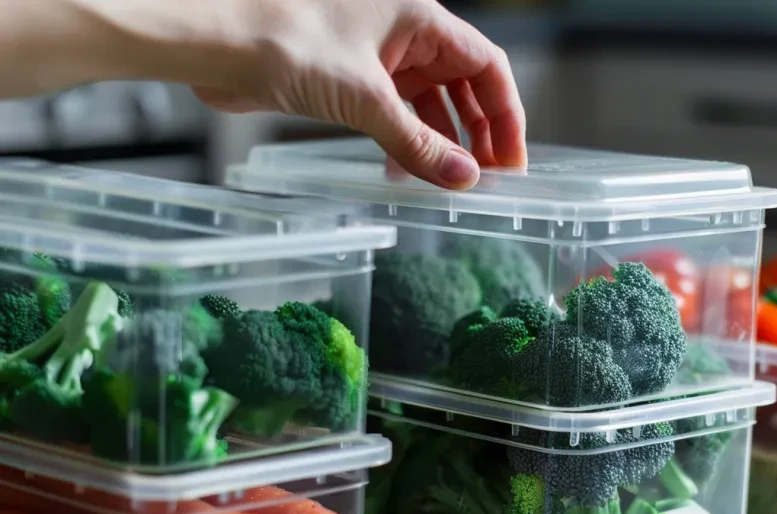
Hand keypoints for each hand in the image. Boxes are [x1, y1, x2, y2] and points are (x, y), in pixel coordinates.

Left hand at [193, 0, 526, 188]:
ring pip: (430, 101)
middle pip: (464, 85)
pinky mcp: (349, 77)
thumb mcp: (365, 99)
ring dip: (443, 141)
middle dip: (479, 132)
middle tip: (486, 181)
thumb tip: (463, 179)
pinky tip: (404, 170)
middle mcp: (404, 32)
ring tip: (450, 182)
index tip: (512, 162)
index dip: (507, 115)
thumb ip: (418, 144)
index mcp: (420, 18)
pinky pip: (395, 111)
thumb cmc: (284, 39)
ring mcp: (377, 54)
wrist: (214, 38)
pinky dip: (406, 140)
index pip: (487, 67)